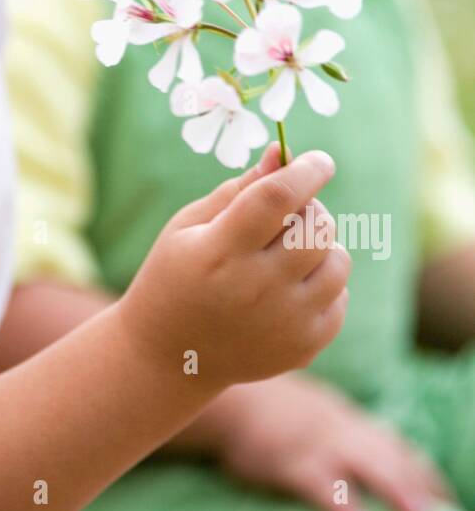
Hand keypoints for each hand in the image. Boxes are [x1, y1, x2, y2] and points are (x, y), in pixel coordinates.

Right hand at [117, 142, 350, 395]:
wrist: (169, 357)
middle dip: (310, 208)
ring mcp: (284, 322)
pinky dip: (322, 283)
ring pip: (338, 260)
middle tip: (287, 214)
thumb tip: (282, 153)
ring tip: (288, 252)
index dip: (306, 171)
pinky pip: (340, 296)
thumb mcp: (190, 226)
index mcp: (219, 252)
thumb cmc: (175, 276)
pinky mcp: (303, 346)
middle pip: (316, 226)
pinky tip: (289, 287)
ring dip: (320, 245)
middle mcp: (255, 288)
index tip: (320, 161)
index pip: (277, 197)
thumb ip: (239, 189)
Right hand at [213, 374, 454, 510]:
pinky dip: (340, 505)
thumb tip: (374, 445)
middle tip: (440, 510)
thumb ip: (343, 428)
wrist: (231, 401)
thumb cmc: (271, 413)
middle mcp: (338, 431)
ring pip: (363, 466)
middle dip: (416, 481)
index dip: (420, 470)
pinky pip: (319, 485)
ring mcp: (315, 446)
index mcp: (345, 422)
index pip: (393, 445)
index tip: (441, 494)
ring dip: (393, 488)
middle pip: (387, 454)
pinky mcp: (288, 463)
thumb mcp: (313, 412)